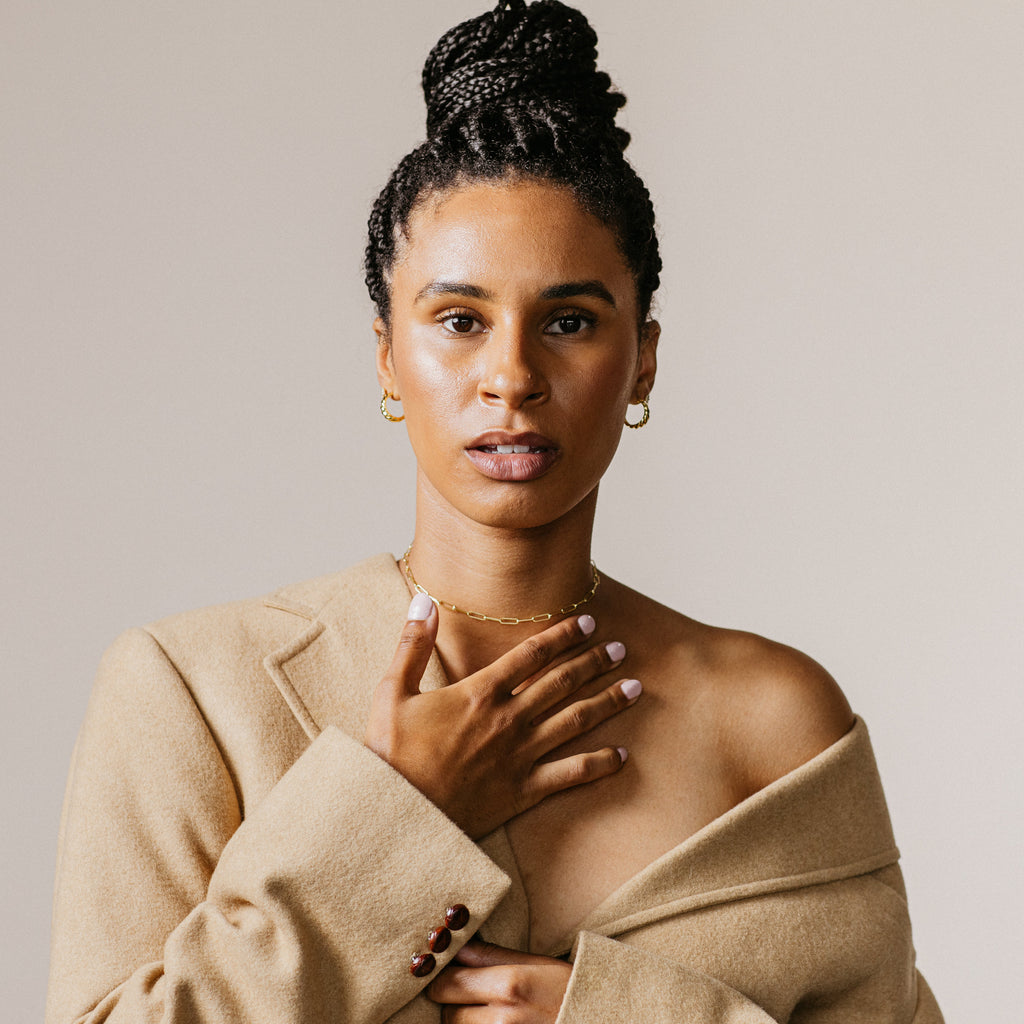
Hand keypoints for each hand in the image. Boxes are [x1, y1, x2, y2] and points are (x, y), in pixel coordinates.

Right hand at [364, 595, 638, 838]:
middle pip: (562, 682)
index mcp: (480, 692)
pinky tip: (621, 756)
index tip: (588, 622)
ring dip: (607, 702)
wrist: (396, 814)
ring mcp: (520, 755)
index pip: (532, 654)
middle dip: (594, 662)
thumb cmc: (390, 753)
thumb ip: (413, 644)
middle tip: (620, 649)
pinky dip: (598, 764)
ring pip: (575, 721)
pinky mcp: (523, 790)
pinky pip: (570, 774)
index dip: (563, 635)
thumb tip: (423, 600)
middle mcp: (508, 719)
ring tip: (635, 687)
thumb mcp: (392, 691)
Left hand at [427, 940, 571, 1023]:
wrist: (596, 1018)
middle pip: (447, 1013)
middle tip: (466, 994)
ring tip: (483, 1010)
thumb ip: (489, 955)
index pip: (447, 982)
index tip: (444, 973)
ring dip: (464, 1022)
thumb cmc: (566, 988)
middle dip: (451, 1003)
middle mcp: (502, 1018)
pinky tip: (490, 1021)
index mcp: (508, 984)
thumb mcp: (533, 963)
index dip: (440, 977)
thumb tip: (455, 944)